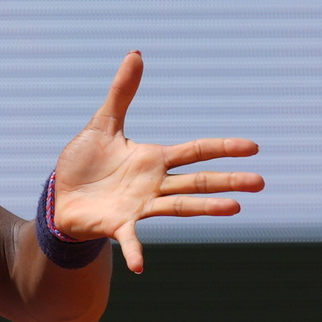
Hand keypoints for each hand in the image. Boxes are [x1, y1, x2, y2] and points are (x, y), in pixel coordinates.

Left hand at [48, 52, 264, 273]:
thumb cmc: (85, 163)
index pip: (196, 150)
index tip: (253, 147)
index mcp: (154, 159)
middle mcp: (154, 184)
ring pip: (179, 206)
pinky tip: (141, 268)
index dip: (223, 147)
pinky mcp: (118, 225)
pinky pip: (130, 240)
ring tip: (235, 209)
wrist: (60, 196)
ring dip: (206, 209)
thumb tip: (136, 53)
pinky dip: (136, 252)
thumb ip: (122, 92)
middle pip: (198, 181)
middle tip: (260, 182)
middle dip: (228, 180)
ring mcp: (139, 206)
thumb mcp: (102, 123)